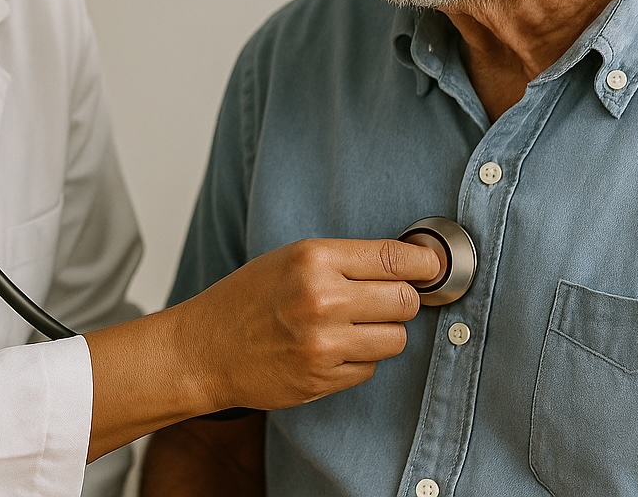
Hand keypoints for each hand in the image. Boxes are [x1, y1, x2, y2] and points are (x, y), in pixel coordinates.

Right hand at [168, 238, 439, 411]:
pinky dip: (359, 360)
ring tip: (351, 327)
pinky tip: (330, 349)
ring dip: (382, 333)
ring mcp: (323, 343)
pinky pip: (371, 368)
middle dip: (401, 300)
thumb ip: (346, 260)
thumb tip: (411, 263)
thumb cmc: (246, 299)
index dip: (424, 264)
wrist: (205, 349)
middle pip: (405, 300)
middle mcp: (321, 300)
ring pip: (396, 338)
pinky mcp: (323, 378)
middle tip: (383, 299)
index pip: (395, 258)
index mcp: (313, 259)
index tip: (432, 268)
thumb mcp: (290, 259)